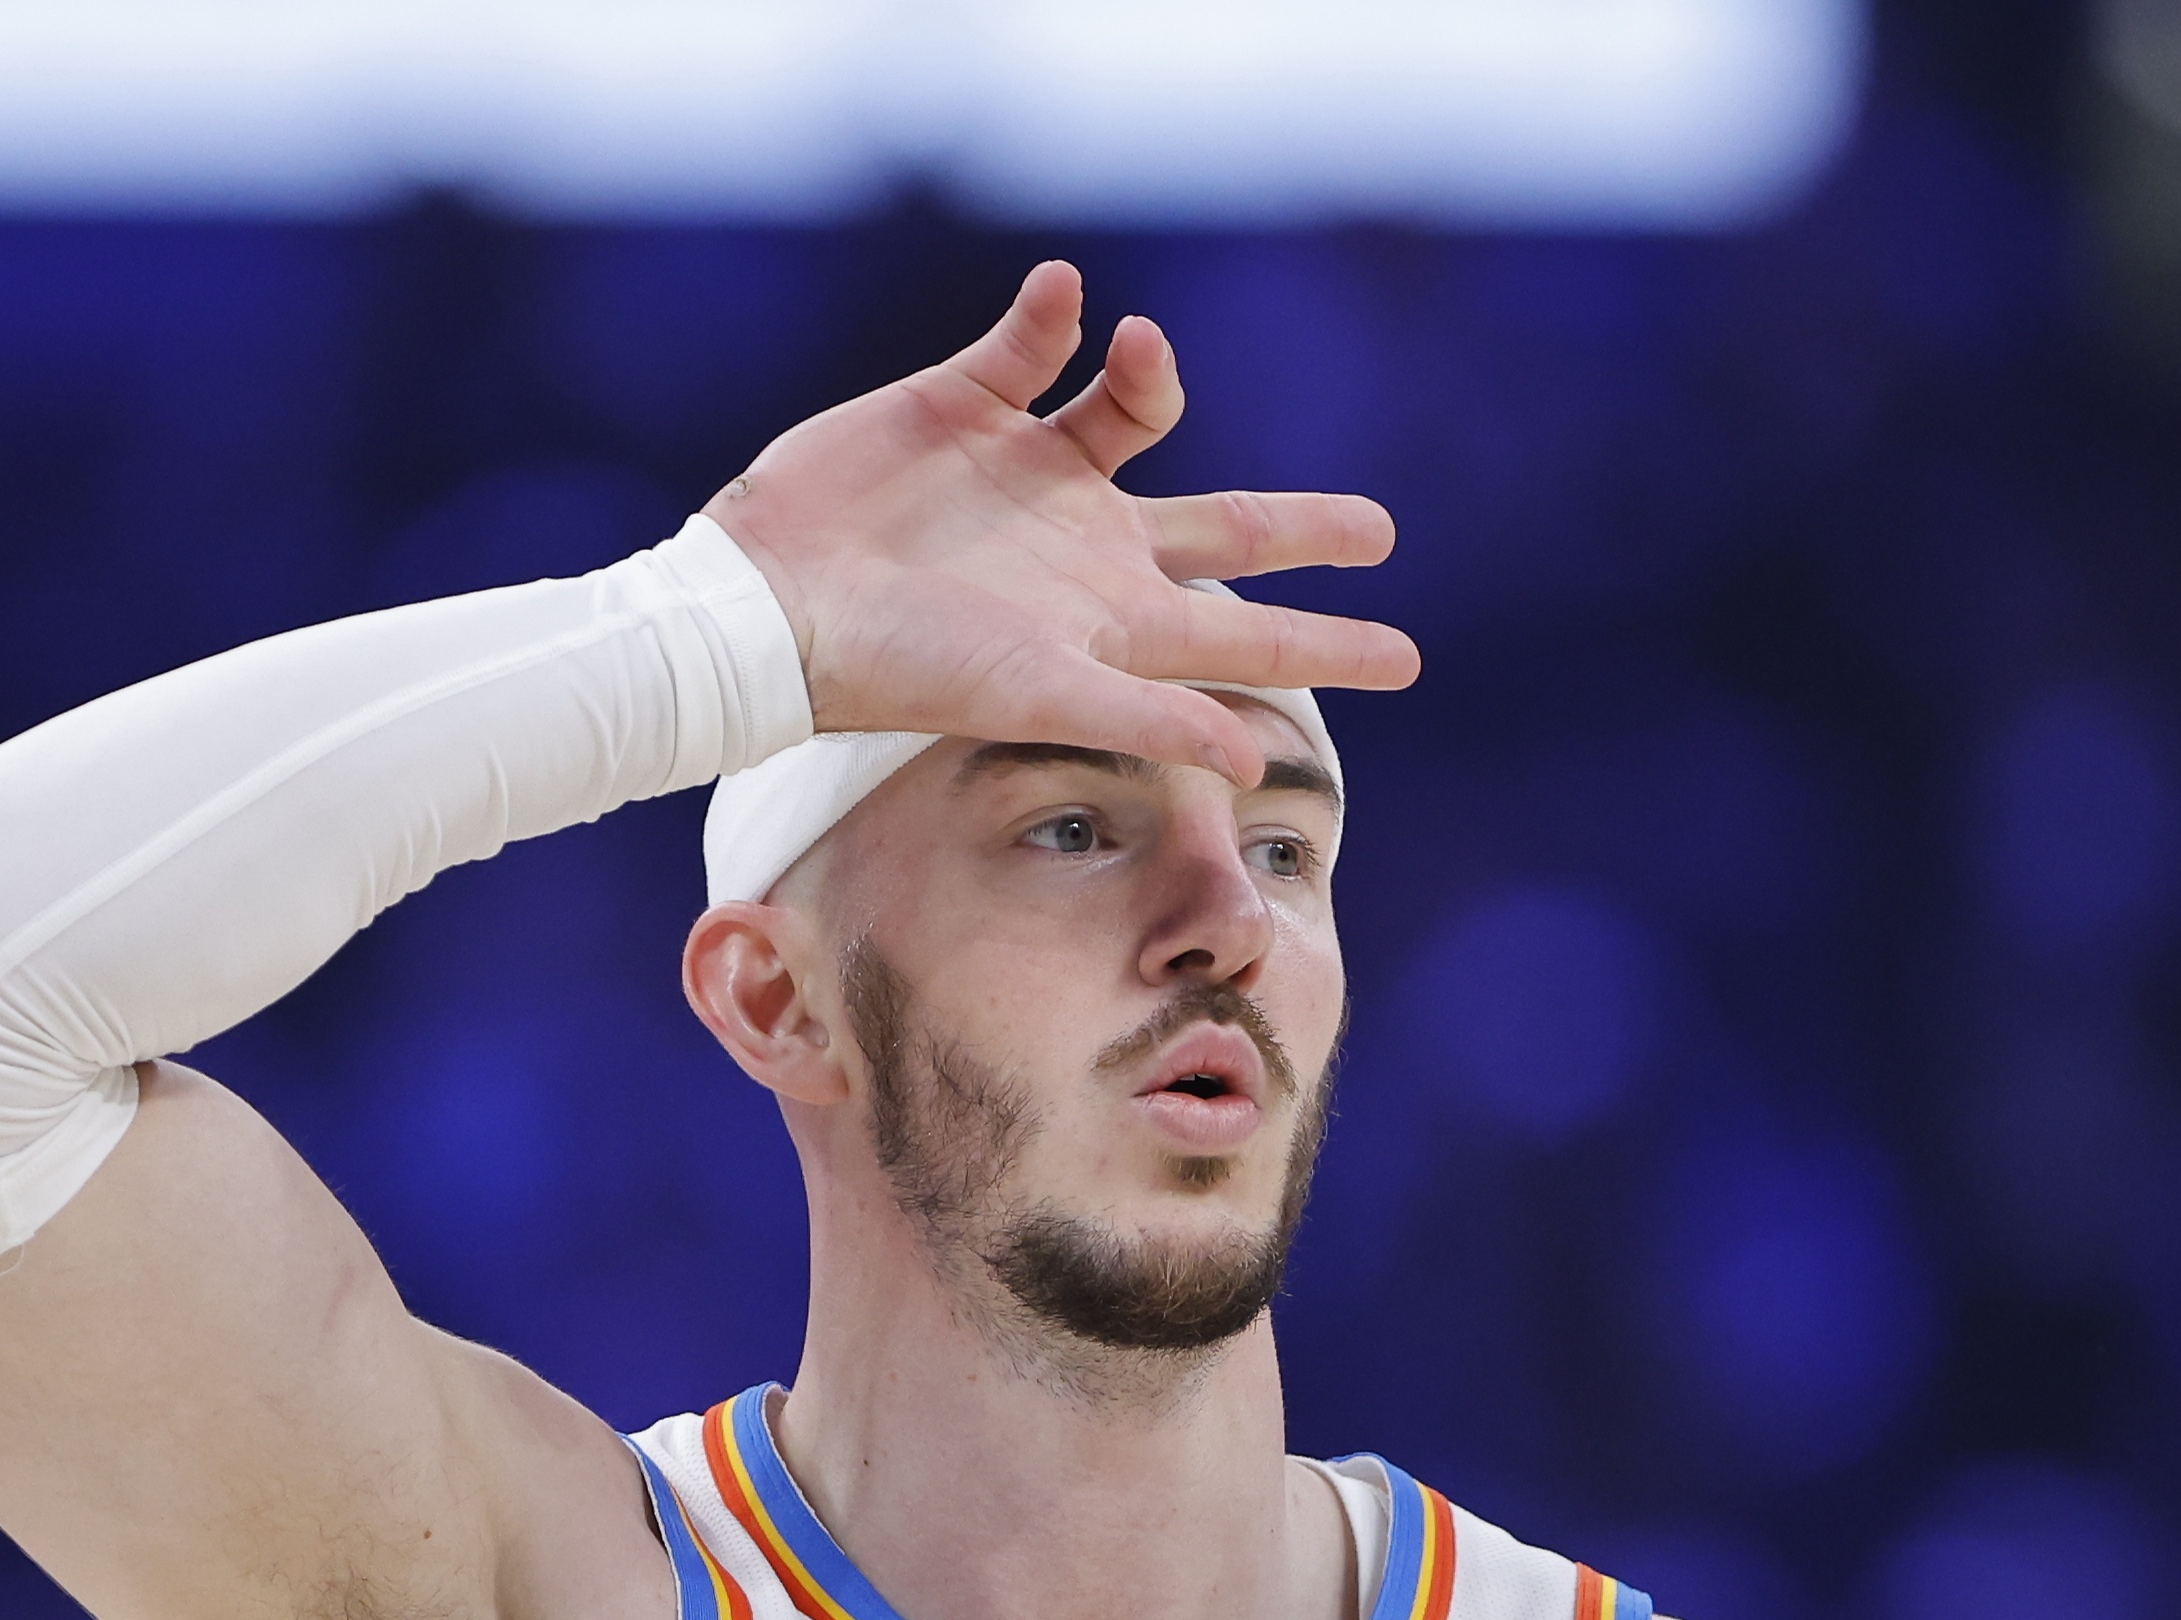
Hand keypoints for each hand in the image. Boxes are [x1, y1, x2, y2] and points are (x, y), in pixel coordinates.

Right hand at [707, 259, 1418, 782]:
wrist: (774, 603)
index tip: (1406, 658)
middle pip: (1225, 529)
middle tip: (1379, 529)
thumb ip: (1146, 715)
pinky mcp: (960, 402)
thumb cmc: (900, 668)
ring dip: (1152, 373)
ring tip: (1141, 352)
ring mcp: (1027, 471)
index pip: (1249, 634)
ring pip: (1134, 407)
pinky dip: (1054, 314)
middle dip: (1300, 530)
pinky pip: (1029, 342)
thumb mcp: (1033, 696)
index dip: (1329, 644)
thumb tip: (1257, 761)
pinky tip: (1067, 297)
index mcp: (1117, 618)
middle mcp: (1086, 546)